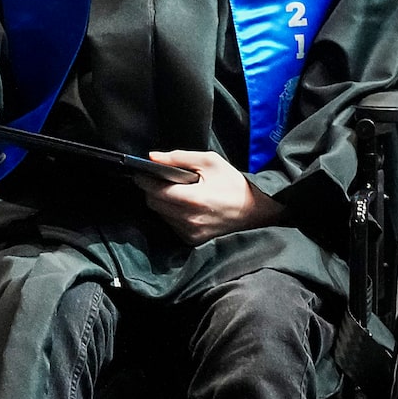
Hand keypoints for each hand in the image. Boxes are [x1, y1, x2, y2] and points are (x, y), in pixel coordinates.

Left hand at [138, 149, 280, 244]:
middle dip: (151, 190)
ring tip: (175, 192)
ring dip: (161, 203)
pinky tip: (184, 206)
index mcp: (193, 199)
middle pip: (153, 204)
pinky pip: (171, 225)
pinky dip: (172, 214)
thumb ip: (179, 157)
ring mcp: (190, 233)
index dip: (144, 180)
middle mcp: (188, 220)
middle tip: (159, 180)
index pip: (154, 190)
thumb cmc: (234, 185)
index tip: (140, 172)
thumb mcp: (210, 162)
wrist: (257, 213)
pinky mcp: (192, 241)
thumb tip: (152, 157)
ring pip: (160, 215)